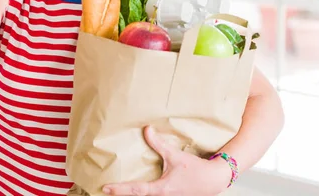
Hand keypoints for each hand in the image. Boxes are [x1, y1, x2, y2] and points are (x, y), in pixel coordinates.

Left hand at [102, 126, 230, 195]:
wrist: (213, 180)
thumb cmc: (195, 170)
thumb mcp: (175, 156)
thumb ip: (159, 144)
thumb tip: (147, 130)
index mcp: (161, 189)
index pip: (135, 190)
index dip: (120, 189)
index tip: (105, 188)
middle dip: (122, 194)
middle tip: (106, 190)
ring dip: (131, 194)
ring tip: (116, 190)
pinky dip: (141, 193)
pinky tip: (134, 189)